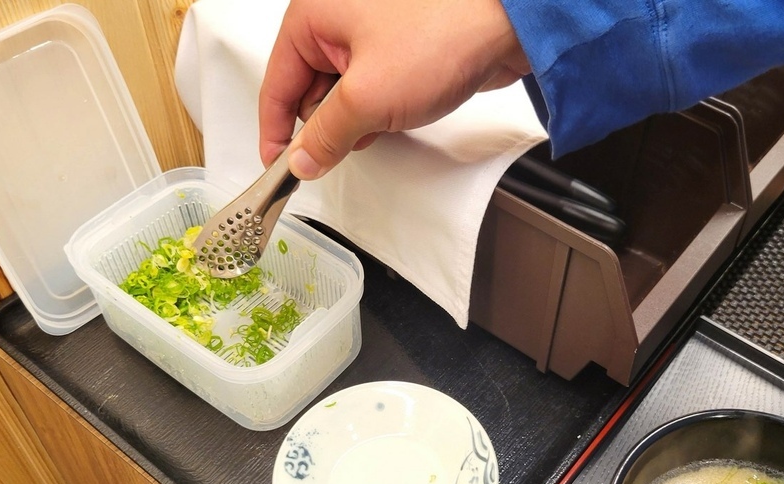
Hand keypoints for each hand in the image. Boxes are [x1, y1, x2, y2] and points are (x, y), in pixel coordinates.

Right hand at [259, 0, 530, 179]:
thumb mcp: (367, 99)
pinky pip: (372, 87)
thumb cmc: (441, 37)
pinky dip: (380, 109)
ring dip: (359, 118)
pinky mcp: (398, 47)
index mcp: (312, 15)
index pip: (277, 83)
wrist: (507, 26)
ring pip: (343, 93)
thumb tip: (301, 161)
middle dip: (328, 124)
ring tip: (387, 116)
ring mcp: (369, 30)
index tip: (279, 168)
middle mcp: (336, 17)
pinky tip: (401, 112)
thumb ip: (326, 135)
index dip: (275, 131)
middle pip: (309, 90)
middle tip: (349, 141)